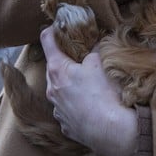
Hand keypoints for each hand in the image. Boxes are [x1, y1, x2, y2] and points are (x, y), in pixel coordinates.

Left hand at [40, 27, 136, 155]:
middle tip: (76, 57)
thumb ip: (93, 51)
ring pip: (58, 90)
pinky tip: (88, 104)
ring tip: (86, 83)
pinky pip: (66, 108)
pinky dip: (74, 103)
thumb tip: (92, 46)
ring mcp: (56, 109)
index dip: (50, 32)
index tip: (53, 27)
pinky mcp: (64, 124)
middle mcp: (51, 89)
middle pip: (53, 68)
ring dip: (68, 84)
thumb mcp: (99, 63)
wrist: (108, 129)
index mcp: (57, 70)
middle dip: (62, 61)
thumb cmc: (102, 94)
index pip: (47, 42)